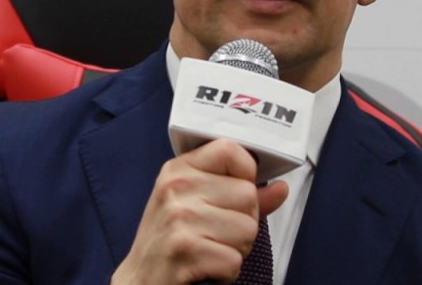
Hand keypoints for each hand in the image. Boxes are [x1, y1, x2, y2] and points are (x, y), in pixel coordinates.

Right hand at [111, 139, 288, 283]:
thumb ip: (239, 194)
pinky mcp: (185, 250)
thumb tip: (281, 188)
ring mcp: (179, 218)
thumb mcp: (195, 205)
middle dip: (242, 221)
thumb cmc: (169, 241)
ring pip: (248, 229)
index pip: (231, 151)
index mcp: (178, 169)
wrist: (139, 280)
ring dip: (236, 249)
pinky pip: (234, 260)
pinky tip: (206, 267)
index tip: (232, 194)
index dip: (245, 175)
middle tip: (215, 233)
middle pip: (248, 195)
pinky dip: (226, 272)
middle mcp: (177, 187)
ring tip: (210, 249)